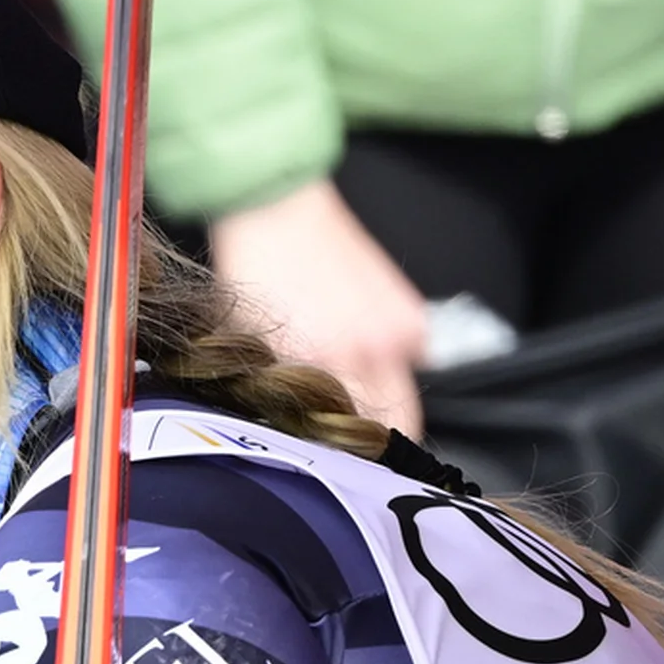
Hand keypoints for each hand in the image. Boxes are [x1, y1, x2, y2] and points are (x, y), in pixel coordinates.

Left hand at [208, 178, 428, 434]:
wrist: (276, 208)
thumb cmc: (252, 270)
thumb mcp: (250, 341)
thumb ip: (281, 388)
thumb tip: (300, 424)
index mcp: (315, 364)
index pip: (348, 437)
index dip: (345, 451)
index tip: (340, 456)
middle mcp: (364, 351)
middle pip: (396, 425)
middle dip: (378, 437)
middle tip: (358, 437)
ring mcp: (394, 330)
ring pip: (406, 391)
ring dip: (385, 392)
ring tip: (351, 373)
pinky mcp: (411, 310)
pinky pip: (413, 355)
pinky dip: (393, 356)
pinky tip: (362, 336)